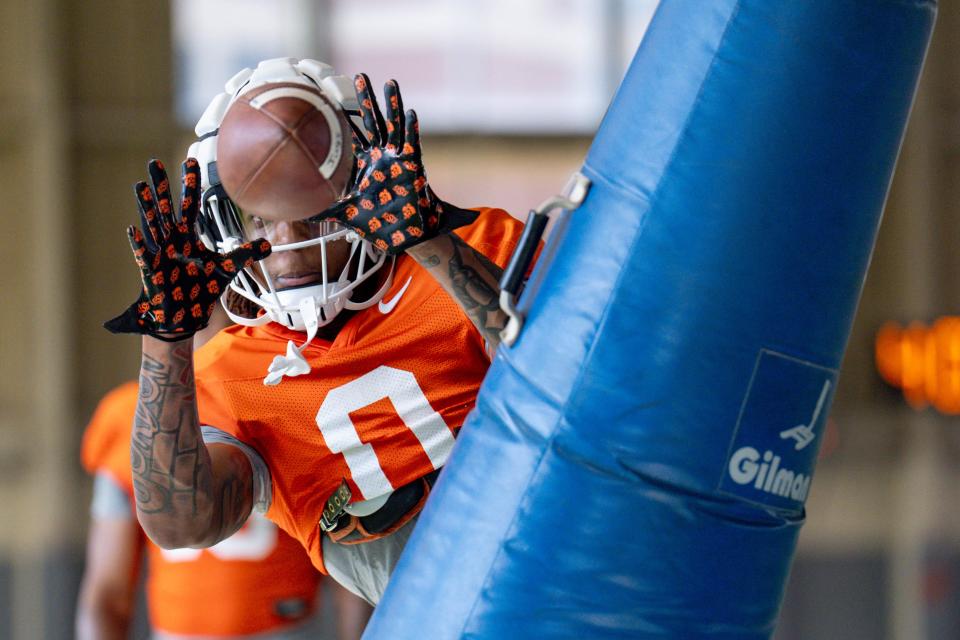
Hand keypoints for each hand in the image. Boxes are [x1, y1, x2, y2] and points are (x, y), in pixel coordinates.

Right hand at [104, 158, 270, 340]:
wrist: (186, 315)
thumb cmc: (201, 289)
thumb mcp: (228, 268)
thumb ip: (246, 253)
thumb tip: (270, 244)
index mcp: (187, 236)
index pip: (190, 205)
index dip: (190, 185)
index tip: (190, 162)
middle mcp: (171, 240)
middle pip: (166, 208)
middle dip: (162, 187)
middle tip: (154, 163)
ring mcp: (159, 253)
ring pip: (152, 225)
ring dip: (147, 207)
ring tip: (140, 186)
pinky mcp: (152, 270)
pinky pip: (143, 255)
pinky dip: (138, 243)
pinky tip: (132, 230)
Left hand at [315, 74, 476, 254]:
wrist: (404, 236)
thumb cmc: (379, 224)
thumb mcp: (346, 214)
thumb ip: (324, 209)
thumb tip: (296, 213)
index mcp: (365, 163)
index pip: (353, 135)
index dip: (345, 116)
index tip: (334, 96)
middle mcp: (382, 156)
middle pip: (373, 121)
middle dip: (366, 99)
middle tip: (359, 76)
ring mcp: (398, 159)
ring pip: (394, 126)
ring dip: (392, 105)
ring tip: (389, 83)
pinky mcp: (413, 167)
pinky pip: (412, 144)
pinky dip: (411, 129)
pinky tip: (410, 113)